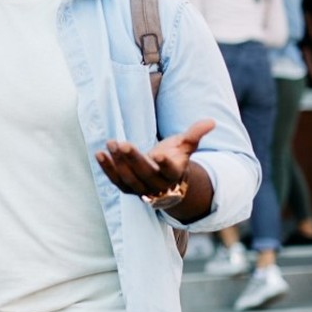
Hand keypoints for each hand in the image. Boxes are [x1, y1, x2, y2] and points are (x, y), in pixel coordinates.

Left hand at [95, 119, 214, 197]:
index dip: (165, 163)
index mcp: (175, 174)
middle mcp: (159, 185)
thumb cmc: (175, 157)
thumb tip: (211, 121)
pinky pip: (116, 181)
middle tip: (122, 143)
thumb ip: (195, 134)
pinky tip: (100, 154)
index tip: (158, 154)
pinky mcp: (128, 189)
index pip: (170, 170)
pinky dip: (107, 169)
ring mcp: (142, 189)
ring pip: (129, 179)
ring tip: (111, 143)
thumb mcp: (186, 146)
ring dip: (118, 162)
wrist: (166, 180)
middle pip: (145, 173)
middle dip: (133, 159)